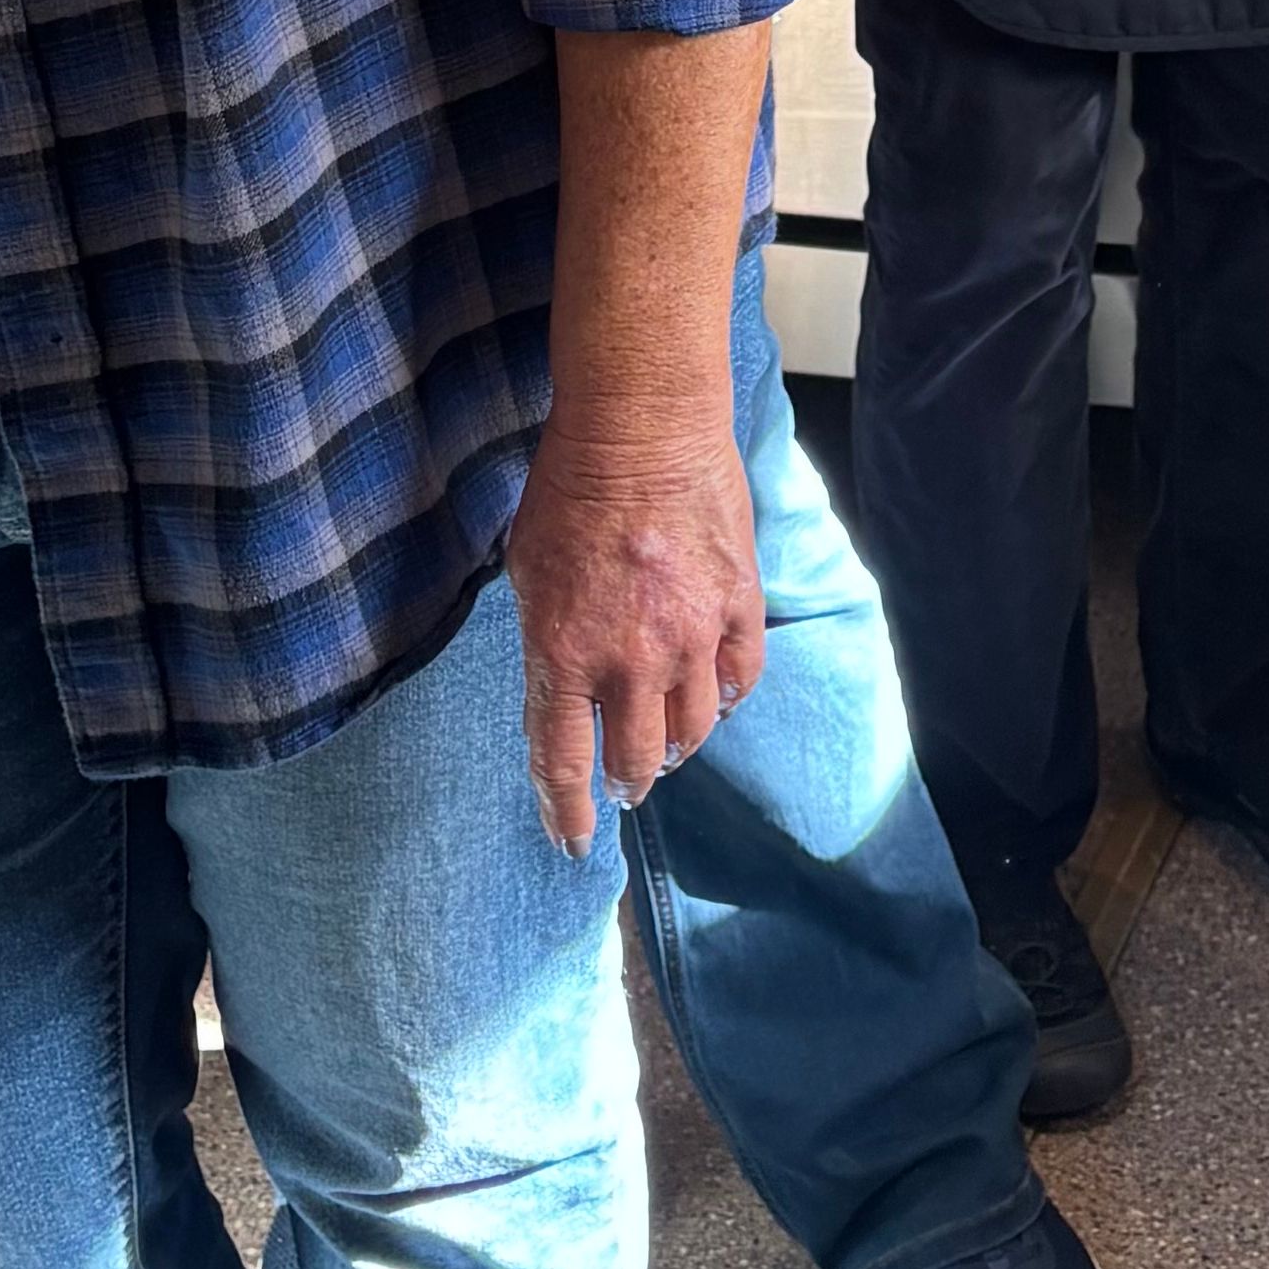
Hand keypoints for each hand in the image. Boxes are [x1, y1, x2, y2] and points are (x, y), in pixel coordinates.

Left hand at [502, 413, 764, 854]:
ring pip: (693, 730)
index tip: (570, 842)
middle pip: (634, 759)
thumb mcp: (527, 574)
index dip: (565, 813)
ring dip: (675, 748)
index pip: (561, 764)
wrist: (641, 426)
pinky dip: (727, 697)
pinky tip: (716, 697)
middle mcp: (630, 661)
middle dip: (625, 782)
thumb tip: (563, 689)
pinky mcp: (739, 604)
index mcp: (563, 655)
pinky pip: (741, 676)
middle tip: (622, 784)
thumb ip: (547, 642)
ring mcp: (693, 636)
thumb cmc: (568, 488)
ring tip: (667, 746)